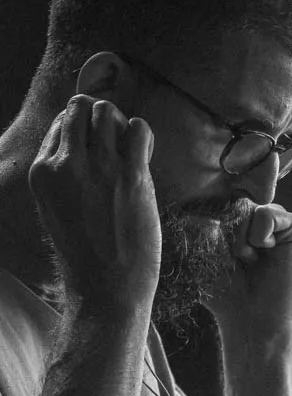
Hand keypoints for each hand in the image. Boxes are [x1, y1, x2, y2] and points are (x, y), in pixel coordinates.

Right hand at [27, 94, 159, 311]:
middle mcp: (66, 164)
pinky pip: (139, 129)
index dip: (84, 129)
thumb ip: (65, 175)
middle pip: (82, 108)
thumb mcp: (58, 208)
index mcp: (43, 172)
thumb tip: (85, 145)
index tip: (98, 150)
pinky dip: (144, 133)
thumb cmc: (88, 252)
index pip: (60, 122)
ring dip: (123, 123)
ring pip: (107, 111)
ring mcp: (100, 168)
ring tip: (131, 149)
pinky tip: (144, 153)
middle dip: (102, 117)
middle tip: (117, 144)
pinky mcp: (132, 177)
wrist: (108, 286)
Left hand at [206, 203, 291, 343]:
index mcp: (231, 224)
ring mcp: (274, 224)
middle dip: (228, 232)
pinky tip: (265, 252)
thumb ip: (199, 230)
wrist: (252, 319)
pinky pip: (270, 213)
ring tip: (250, 259)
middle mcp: (253, 220)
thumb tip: (199, 212)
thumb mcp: (202, 258)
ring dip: (242, 236)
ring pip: (250, 207)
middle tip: (236, 259)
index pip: (216, 203)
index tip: (215, 251)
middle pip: (232, 203)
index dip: (212, 221)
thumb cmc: (225, 293)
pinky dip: (261, 234)